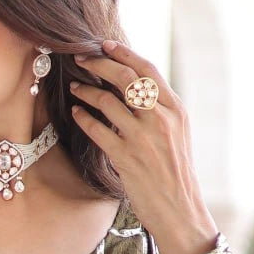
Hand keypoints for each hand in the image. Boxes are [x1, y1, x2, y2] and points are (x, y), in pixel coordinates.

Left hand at [69, 40, 219, 253]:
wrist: (179, 208)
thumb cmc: (174, 172)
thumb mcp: (176, 134)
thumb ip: (159, 110)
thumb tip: (133, 87)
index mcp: (176, 110)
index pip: (148, 70)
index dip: (124, 54)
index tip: (105, 44)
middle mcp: (161, 119)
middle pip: (126, 78)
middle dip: (99, 64)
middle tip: (80, 58)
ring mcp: (143, 138)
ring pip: (108, 101)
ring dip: (86, 90)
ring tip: (74, 87)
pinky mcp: (126, 157)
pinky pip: (98, 129)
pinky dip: (83, 117)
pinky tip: (75, 113)